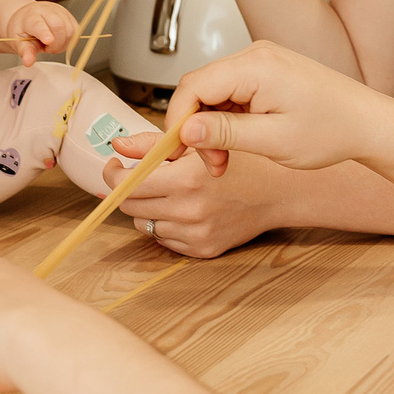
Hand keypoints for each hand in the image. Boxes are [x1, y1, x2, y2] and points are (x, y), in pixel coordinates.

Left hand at [2, 0, 81, 66]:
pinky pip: (76, 31)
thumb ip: (25, 52)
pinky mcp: (70, 16)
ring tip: (51, 44)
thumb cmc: (23, 29)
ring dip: (63, 44)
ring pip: (70, 30)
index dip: (45, 33)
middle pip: (59, 26)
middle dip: (56, 44)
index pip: (39, 24)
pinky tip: (60, 41)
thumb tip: (28, 62)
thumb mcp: (18, 42)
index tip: (48, 41)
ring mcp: (60, 11)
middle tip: (46, 48)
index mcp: (31, 16)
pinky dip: (70, 41)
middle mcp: (46, 10)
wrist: (27, 17)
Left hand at [103, 133, 281, 257]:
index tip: (115, 166)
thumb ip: (152, 145)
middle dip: (127, 190)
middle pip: (131, 207)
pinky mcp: (203, 250)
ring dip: (147, 207)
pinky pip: (166, 240)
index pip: (126, 185)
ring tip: (166, 192)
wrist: (280, 191)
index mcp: (186, 179)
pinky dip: (166, 225)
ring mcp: (196, 234)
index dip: (113, 174)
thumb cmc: (244, 161)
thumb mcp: (198, 143)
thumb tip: (118, 145)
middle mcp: (189, 210)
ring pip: (145, 225)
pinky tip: (183, 209)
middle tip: (136, 177)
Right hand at [163, 41, 393, 174]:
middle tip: (211, 164)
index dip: (176, 122)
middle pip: (200, 89)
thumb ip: (224, 134)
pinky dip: (226, 121)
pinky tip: (237, 144)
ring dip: (212, 129)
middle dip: (196, 129)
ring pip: (213, 94)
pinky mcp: (266, 73)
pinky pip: (230, 94)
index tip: (176, 152)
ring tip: (227, 160)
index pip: (193, 86)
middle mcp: (256, 56)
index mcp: (256, 66)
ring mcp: (261, 62)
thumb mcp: (273, 141)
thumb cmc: (333, 129)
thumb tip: (185, 132)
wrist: (368, 124)